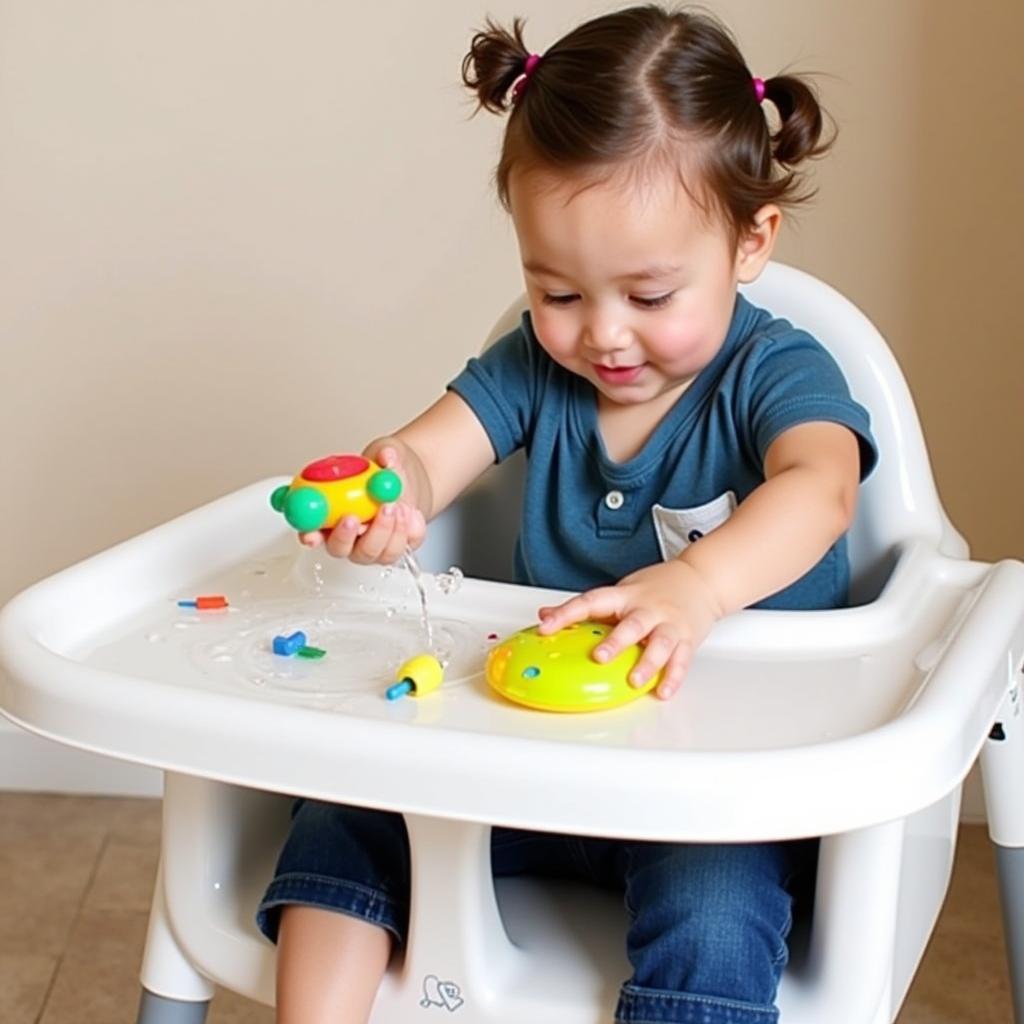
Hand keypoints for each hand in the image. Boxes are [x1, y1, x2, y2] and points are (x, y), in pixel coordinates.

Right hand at [298, 445, 426, 563]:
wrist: (408, 480)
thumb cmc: (384, 470)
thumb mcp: (385, 453)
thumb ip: (385, 454)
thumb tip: (387, 456)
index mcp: (329, 513)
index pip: (310, 530)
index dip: (309, 534)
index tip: (313, 531)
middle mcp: (347, 536)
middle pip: (339, 549)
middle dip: (346, 536)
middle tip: (356, 516)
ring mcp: (370, 547)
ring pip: (373, 553)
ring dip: (384, 530)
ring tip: (396, 505)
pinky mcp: (394, 550)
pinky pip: (402, 549)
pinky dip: (409, 532)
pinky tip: (411, 513)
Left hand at [536, 560, 723, 699]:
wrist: (701, 579)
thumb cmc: (657, 588)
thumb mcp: (620, 591)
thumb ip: (587, 606)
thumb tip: (545, 614)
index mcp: (625, 596)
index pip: (592, 601)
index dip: (567, 613)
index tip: (546, 625)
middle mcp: (647, 609)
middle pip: (632, 624)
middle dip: (616, 642)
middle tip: (599, 657)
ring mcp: (669, 624)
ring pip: (660, 643)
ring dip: (648, 663)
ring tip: (635, 680)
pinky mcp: (688, 638)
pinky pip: (682, 659)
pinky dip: (674, 676)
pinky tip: (664, 691)